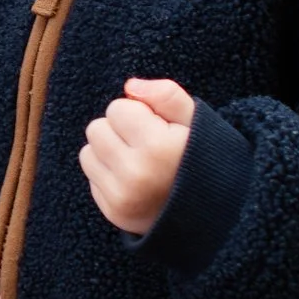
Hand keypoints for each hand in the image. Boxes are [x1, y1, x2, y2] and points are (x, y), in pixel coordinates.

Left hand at [79, 76, 197, 237]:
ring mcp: (122, 197)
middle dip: (118, 130)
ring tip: (138, 161)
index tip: (156, 127)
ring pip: (88, 152)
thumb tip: (129, 86)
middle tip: (145, 144)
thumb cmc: (201, 158)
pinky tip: (134, 180)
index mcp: (157, 147)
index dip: (137, 113)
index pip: (117, 109)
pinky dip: (108, 174)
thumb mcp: (195, 120)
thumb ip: (166, 94)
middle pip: (97, 129)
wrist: (210, 212)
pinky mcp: (113, 212)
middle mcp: (136, 174)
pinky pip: (91, 178)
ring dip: (108, 151)